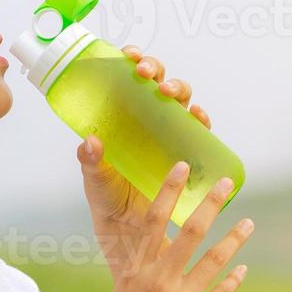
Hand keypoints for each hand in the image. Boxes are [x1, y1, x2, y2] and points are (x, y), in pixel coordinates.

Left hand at [76, 45, 212, 277]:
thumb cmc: (109, 204)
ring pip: (180, 102)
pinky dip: (202, 119)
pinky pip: (200, 131)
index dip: (133, 61)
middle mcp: (148, 123)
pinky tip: (198, 116)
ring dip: (179, 89)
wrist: (132, 237)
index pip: (129, 81)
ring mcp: (170, 137)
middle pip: (158, 83)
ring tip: (168, 92)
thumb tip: (89, 141)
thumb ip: (91, 163)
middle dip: (156, 71)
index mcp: (123, 120)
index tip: (128, 55)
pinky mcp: (189, 155)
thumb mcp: (96, 182)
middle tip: (145, 75)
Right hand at [93, 159, 252, 291]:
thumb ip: (142, 273)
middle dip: (211, 203)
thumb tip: (157, 252)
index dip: (169, 191)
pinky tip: (243, 267)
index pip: (154, 221)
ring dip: (235, 238)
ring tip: (249, 222)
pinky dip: (234, 278)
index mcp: (136, 271)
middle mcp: (158, 281)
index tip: (182, 166)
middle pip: (190, 232)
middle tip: (228, 183)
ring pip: (215, 260)